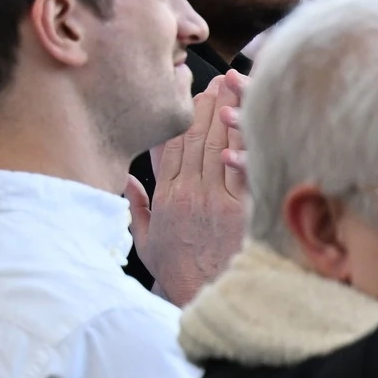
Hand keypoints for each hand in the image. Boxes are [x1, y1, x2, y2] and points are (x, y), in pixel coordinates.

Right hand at [137, 73, 246, 305]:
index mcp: (166, 198)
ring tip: (234, 86)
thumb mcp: (147, 240)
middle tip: (217, 79)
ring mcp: (217, 199)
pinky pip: (244, 166)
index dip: (181, 118)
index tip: (188, 95)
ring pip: (220, 145)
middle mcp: (189, 193)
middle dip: (207, 106)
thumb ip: (136, 206)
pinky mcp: (242, 209)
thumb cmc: (179, 272)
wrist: (205, 298)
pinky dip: (245, 139)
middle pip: (197, 139)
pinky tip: (251, 117)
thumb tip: (126, 178)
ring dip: (227, 113)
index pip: (171, 147)